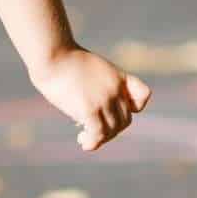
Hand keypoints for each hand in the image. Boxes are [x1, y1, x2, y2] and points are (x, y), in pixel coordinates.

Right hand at [30, 47, 152, 150]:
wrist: (52, 55)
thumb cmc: (62, 60)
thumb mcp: (88, 68)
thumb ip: (96, 86)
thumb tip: (87, 111)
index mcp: (118, 77)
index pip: (143, 95)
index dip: (133, 108)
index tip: (114, 110)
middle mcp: (116, 89)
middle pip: (125, 120)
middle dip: (110, 129)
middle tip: (92, 129)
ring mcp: (104, 100)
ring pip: (112, 130)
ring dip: (99, 139)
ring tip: (83, 137)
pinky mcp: (90, 109)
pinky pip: (99, 134)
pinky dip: (92, 143)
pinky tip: (82, 142)